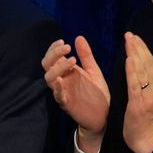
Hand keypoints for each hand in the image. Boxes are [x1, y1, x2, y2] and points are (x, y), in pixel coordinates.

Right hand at [42, 36, 109, 152]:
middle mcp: (61, 80)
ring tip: (72, 61)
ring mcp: (62, 92)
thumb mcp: (94, 71)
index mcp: (66, 72)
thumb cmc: (97, 93)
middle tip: (67, 47)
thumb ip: (86, 56)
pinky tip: (62, 81)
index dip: (54, 49)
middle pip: (47, 65)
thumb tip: (78, 37)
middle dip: (54, 55)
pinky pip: (58, 95)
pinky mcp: (66, 104)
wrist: (105, 115)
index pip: (52, 58)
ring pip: (49, 78)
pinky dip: (58, 88)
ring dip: (57, 68)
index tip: (64, 42)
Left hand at [123, 32, 152, 152]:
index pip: (151, 63)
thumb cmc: (146, 117)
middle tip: (130, 34)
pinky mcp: (138, 103)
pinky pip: (135, 85)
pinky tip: (129, 60)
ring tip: (130, 41)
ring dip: (136, 54)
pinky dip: (132, 72)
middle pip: (148, 64)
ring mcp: (148, 95)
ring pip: (143, 71)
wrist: (146, 139)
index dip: (143, 49)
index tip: (135, 36)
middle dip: (139, 48)